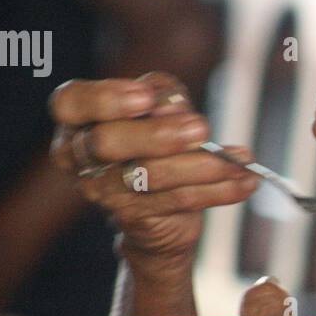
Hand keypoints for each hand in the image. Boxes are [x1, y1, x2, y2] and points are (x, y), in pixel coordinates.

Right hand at [47, 71, 259, 266]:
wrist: (162, 212)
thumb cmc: (157, 142)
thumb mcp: (162, 107)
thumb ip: (164, 97)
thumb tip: (172, 109)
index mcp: (78, 121)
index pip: (70, 103)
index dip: (106, 99)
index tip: (145, 98)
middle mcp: (81, 157)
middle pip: (107, 143)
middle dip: (156, 135)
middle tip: (201, 129)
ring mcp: (105, 192)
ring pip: (148, 176)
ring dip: (200, 165)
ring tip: (238, 158)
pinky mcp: (136, 218)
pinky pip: (178, 201)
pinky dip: (218, 190)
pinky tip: (245, 181)